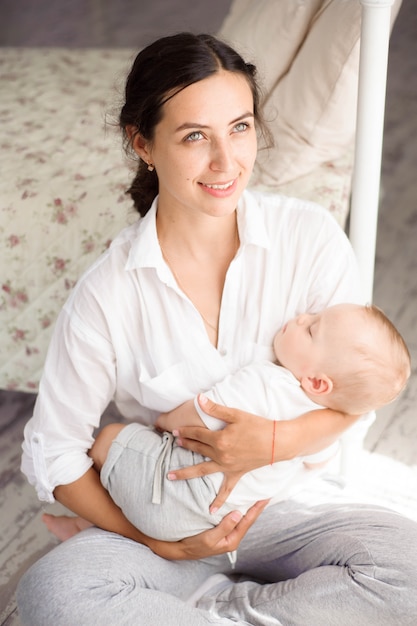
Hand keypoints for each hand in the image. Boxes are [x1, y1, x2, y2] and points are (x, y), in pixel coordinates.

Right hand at [147, 499, 268, 559]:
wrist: (180, 549)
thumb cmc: (194, 545)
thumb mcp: (209, 538)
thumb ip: (224, 527)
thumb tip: (239, 514)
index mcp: (232, 540)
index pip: (248, 521)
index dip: (257, 509)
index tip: (265, 498)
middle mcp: (232, 536)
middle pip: (248, 519)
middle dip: (256, 507)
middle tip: (265, 494)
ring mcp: (227, 532)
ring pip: (241, 517)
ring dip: (249, 507)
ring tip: (256, 496)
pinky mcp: (221, 528)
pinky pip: (233, 516)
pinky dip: (239, 507)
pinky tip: (240, 502)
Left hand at [168, 395, 274, 509]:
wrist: (277, 442)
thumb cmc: (257, 425)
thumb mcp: (235, 414)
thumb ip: (215, 409)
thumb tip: (199, 399)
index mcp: (219, 439)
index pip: (197, 434)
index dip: (185, 431)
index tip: (175, 430)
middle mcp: (221, 455)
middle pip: (198, 449)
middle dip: (184, 445)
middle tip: (174, 442)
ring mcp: (227, 466)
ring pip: (202, 470)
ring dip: (185, 473)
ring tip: (170, 476)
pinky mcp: (236, 474)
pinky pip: (226, 490)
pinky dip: (218, 500)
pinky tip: (210, 510)